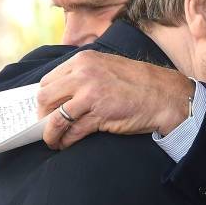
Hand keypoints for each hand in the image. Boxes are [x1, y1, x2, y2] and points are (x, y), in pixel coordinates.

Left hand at [37, 50, 194, 149]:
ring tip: (53, 141)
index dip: (43, 99)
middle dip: (42, 116)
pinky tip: (67, 144)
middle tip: (46, 127)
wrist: (164, 95)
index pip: (48, 80)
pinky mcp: (99, 114)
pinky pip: (73, 131)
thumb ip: (83, 75)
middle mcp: (83, 74)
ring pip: (55, 117)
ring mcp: (90, 93)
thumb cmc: (137, 83)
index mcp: (83, 60)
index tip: (44, 110)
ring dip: (50, 133)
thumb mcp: (106, 68)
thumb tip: (58, 95)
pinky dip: (66, 141)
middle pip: (45, 97)